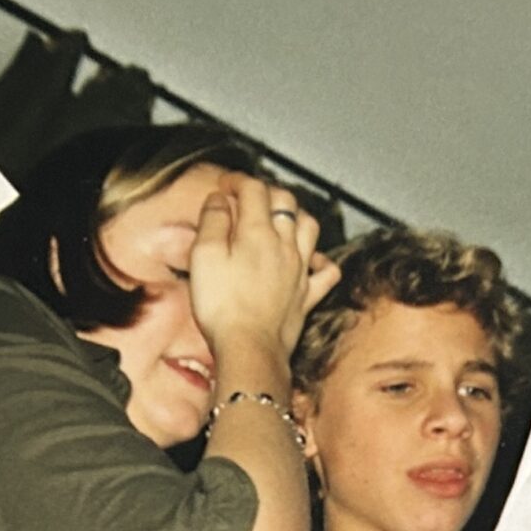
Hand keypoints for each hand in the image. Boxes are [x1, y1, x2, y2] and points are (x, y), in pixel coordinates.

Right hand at [186, 173, 332, 363]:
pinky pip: (327, 271)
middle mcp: (285, 246)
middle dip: (267, 192)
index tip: (225, 184)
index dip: (237, 180)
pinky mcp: (307, 297)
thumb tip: (219, 200)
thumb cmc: (222, 307)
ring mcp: (300, 271)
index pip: (253, 189)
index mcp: (257, 232)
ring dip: (296, 216)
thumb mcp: (203, 257)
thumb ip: (212, 222)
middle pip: (286, 202)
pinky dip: (321, 260)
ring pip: (310, 227)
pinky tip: (311, 260)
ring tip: (281, 219)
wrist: (249, 350)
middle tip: (249, 197)